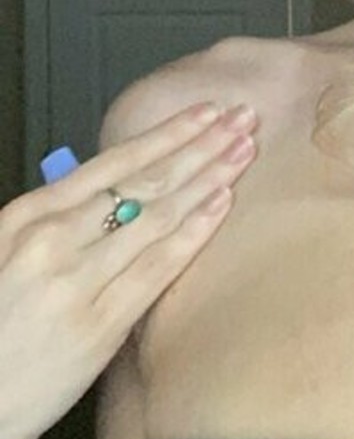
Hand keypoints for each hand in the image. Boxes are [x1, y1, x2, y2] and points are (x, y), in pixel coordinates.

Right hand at [0, 102, 257, 438]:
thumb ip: (63, 219)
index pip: (112, 162)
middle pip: (143, 182)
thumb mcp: (12, 252)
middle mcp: (51, 241)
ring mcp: (75, 282)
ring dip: (208, 178)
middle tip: (242, 119)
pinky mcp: (98, 326)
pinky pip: (156, 269)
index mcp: (28, 215)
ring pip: (156, 217)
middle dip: (200, 146)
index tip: (206, 112)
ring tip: (244, 152)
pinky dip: (194, 232)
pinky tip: (222, 204)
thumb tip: (125, 189)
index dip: (167, 133)